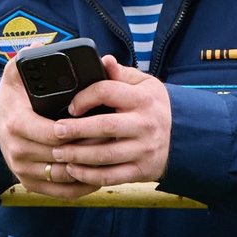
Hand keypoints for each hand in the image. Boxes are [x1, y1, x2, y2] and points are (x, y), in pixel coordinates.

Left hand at [48, 59, 171, 190]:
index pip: (108, 92)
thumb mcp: (144, 84)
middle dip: (76, 129)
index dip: (85, 97)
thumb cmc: (152, 107)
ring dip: (78, 156)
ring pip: (106, 155)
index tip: (70, 106)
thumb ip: (121, 74)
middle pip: (106, 126)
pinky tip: (74, 170)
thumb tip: (104, 60)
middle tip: (55, 131)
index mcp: (143, 98)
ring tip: (58, 154)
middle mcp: (146, 124)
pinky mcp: (141, 171)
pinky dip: (89, 176)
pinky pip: (111, 176)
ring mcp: (144, 149)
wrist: (180, 137)